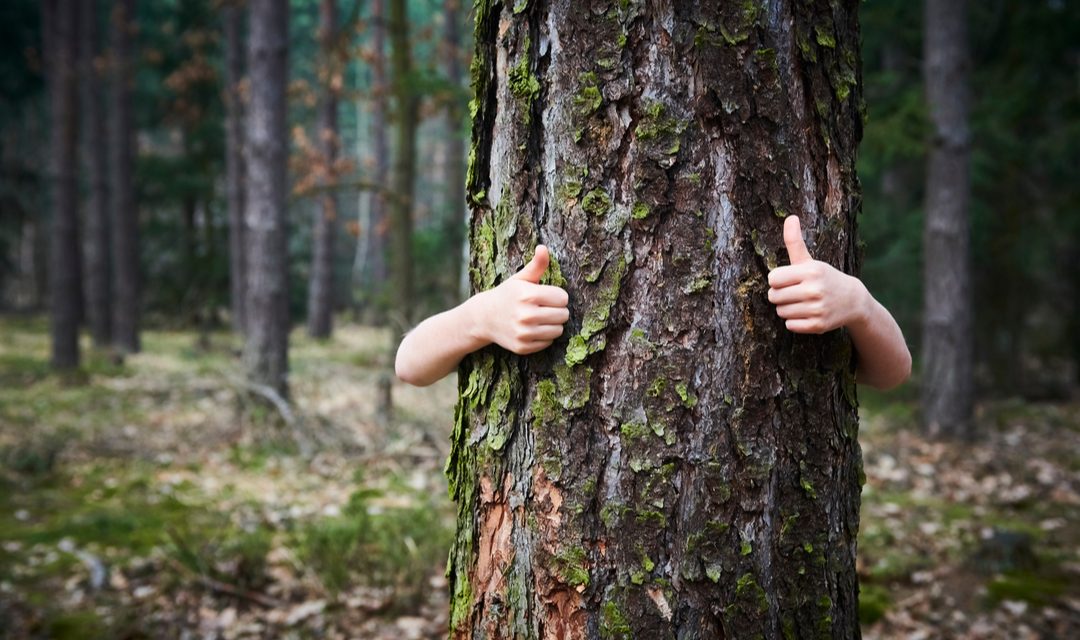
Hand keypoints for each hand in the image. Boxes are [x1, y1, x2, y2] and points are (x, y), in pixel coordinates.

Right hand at [471, 245, 569, 353]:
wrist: (484, 317)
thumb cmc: (507, 294)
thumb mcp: (521, 278)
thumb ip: (536, 265)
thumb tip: (543, 248)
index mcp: (528, 295)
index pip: (563, 298)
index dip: (557, 296)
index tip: (547, 296)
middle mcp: (526, 315)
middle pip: (563, 315)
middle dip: (557, 310)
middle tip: (544, 308)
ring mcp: (524, 333)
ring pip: (558, 331)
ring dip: (553, 324)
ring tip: (540, 318)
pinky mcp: (522, 347)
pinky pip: (548, 343)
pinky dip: (544, 337)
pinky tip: (533, 329)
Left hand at [767, 216, 869, 333]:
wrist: (853, 300)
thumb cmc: (825, 278)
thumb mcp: (810, 261)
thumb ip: (795, 241)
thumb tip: (790, 217)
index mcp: (810, 272)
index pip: (772, 279)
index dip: (777, 280)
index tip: (788, 280)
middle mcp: (814, 290)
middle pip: (774, 297)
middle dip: (780, 295)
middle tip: (795, 293)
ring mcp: (817, 309)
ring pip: (781, 312)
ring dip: (787, 309)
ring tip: (801, 303)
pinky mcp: (818, 325)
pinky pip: (790, 325)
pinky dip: (795, 322)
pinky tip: (807, 314)